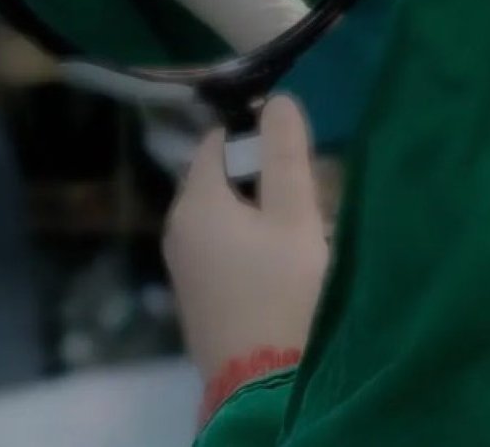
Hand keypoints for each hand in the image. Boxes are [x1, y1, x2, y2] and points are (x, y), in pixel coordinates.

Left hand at [164, 97, 328, 381]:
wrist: (263, 389)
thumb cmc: (283, 291)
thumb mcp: (295, 217)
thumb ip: (286, 155)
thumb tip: (277, 99)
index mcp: (196, 201)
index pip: (218, 140)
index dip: (255, 132)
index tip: (296, 144)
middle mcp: (178, 228)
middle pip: (222, 178)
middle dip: (264, 175)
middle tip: (311, 190)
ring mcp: (184, 267)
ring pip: (226, 215)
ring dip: (262, 212)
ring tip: (307, 226)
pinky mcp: (198, 297)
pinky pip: (224, 248)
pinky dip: (251, 242)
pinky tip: (286, 261)